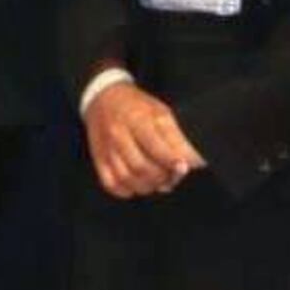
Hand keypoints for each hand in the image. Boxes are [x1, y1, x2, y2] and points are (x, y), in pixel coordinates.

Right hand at [83, 82, 206, 199]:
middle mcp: (118, 134)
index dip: (171, 161)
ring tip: (157, 181)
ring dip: (147, 186)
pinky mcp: (98, 160)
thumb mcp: (160, 111)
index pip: (155, 146)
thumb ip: (175, 136)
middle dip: (162, 177)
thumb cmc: (136, 106)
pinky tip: (138, 183)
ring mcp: (106, 149)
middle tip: (172, 176)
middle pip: (142, 167)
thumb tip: (191, 161)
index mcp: (136, 119)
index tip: (183, 168)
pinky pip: (112, 185)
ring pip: (127, 179)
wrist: (103, 99)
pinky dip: (128, 190)